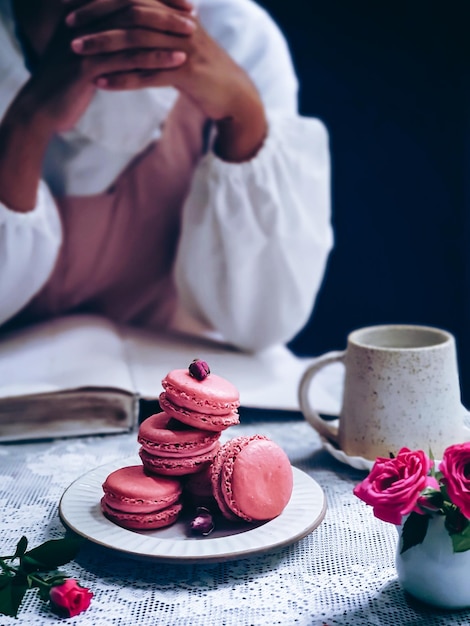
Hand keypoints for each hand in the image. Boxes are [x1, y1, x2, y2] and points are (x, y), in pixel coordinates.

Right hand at [21, 0, 192, 133]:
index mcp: (83, 12)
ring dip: (165, 31)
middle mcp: (82, 20)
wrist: (42, 109)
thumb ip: (105, 37)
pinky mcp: (87, 66)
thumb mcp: (86, 53)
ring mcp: (84, 41)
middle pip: (131, 6)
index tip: (183, 2)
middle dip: (164, 8)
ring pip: (132, 30)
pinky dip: (156, 58)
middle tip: (192, 14)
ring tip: (192, 35)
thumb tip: (134, 30)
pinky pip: (128, 58)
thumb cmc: (68, 82)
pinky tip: (177, 60)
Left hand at [65, 0, 267, 159]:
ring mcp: (184, 48)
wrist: (236, 96)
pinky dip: (123, 78)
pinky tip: (102, 83)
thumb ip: (159, 29)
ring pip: (137, 42)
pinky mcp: (188, 74)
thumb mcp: (181, 43)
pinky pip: (149, 74)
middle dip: (97, 19)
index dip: (102, 0)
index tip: (74, 8)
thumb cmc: (205, 71)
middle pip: (131, 14)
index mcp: (175, 12)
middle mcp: (179, 23)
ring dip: (104, 47)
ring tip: (78, 53)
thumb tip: (131, 22)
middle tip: (69, 29)